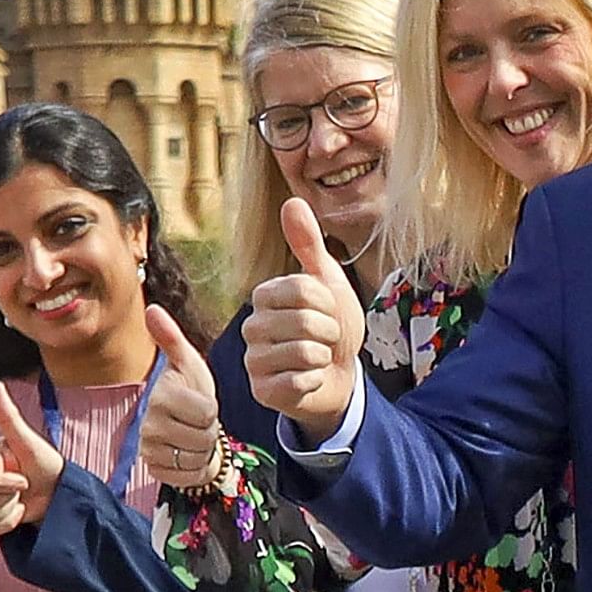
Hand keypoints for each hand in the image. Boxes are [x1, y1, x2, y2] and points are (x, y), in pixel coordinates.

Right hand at [0, 386, 64, 536]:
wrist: (57, 493)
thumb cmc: (45, 464)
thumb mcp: (29, 442)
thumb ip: (8, 417)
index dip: (5, 483)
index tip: (24, 479)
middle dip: (8, 496)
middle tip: (23, 485)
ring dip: (10, 510)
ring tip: (21, 498)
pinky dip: (9, 523)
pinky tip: (18, 511)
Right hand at [141, 316, 225, 489]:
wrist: (186, 426)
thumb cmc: (190, 391)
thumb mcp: (188, 364)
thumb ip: (172, 339)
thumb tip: (152, 308)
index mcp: (160, 396)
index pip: (205, 412)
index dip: (211, 409)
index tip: (199, 403)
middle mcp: (149, 425)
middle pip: (203, 436)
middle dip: (208, 430)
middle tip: (197, 421)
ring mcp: (150, 450)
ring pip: (197, 457)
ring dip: (203, 449)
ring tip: (193, 435)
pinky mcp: (155, 471)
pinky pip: (189, 476)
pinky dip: (196, 468)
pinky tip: (187, 453)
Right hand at [241, 198, 365, 436]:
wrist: (339, 377)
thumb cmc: (332, 328)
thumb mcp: (327, 282)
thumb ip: (309, 245)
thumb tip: (292, 200)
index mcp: (265, 296)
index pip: (303, 289)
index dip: (328, 302)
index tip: (328, 311)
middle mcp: (252, 326)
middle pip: (304, 322)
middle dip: (330, 332)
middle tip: (326, 339)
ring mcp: (254, 360)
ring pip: (304, 352)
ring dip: (324, 358)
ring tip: (318, 359)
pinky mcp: (262, 391)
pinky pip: (299, 381)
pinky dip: (315, 381)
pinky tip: (310, 380)